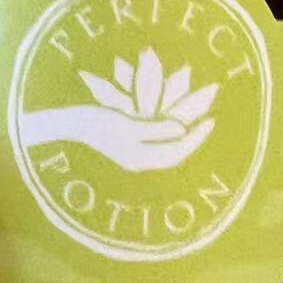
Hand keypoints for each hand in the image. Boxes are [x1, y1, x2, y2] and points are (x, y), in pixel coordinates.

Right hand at [18, 106, 213, 171]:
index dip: (195, 138)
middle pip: (173, 154)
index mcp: (139, 158)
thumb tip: (181, 131)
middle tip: (208, 122)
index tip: (209, 122)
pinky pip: (156, 144)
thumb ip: (156, 129)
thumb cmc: (98, 121)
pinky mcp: (128, 146)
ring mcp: (133, 155)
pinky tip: (175, 125)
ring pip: (165, 150)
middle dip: (192, 140)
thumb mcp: (128, 123)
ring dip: (181, 138)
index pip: (176, 151)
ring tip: (197, 123)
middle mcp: (139, 161)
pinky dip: (168, 136)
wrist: (72, 122)